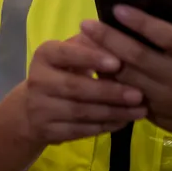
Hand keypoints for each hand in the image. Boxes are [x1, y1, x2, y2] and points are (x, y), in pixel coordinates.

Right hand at [15, 34, 146, 145]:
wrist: (32, 110)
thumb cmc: (62, 73)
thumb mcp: (71, 54)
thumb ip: (92, 45)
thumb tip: (119, 39)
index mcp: (45, 55)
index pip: (66, 54)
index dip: (91, 58)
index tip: (117, 62)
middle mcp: (38, 81)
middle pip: (76, 87)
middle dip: (109, 92)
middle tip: (138, 94)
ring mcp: (40, 109)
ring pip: (81, 112)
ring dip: (113, 112)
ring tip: (139, 110)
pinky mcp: (47, 131)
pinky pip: (80, 130)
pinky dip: (105, 126)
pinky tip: (124, 121)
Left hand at [80, 0, 171, 142]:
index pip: (165, 36)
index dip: (140, 22)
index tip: (117, 8)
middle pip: (138, 57)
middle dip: (109, 38)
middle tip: (86, 23)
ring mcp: (164, 98)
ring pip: (125, 77)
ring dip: (102, 59)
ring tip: (83, 41)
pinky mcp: (151, 112)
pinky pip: (123, 94)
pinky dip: (107, 79)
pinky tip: (93, 64)